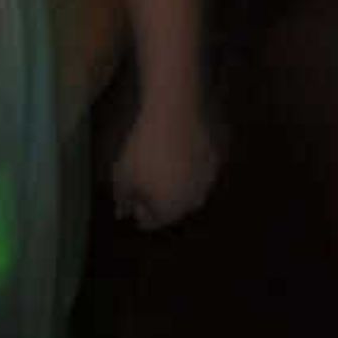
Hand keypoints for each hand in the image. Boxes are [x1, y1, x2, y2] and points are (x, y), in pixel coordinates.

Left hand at [110, 94, 216, 230]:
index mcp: (169, 211)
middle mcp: (192, 204)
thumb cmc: (144, 149)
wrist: (175, 115)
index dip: (138, 211)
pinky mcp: (215, 162)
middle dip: (157, 200)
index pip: (151, 222)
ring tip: (158, 166)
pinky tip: (175, 152)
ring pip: (186, 191)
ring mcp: (207, 183)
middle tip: (142, 181)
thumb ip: (123, 199)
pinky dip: (187, 168)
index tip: (130, 196)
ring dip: (173, 185)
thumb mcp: (122, 175)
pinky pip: (197, 172)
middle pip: (171, 209)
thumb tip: (122, 213)